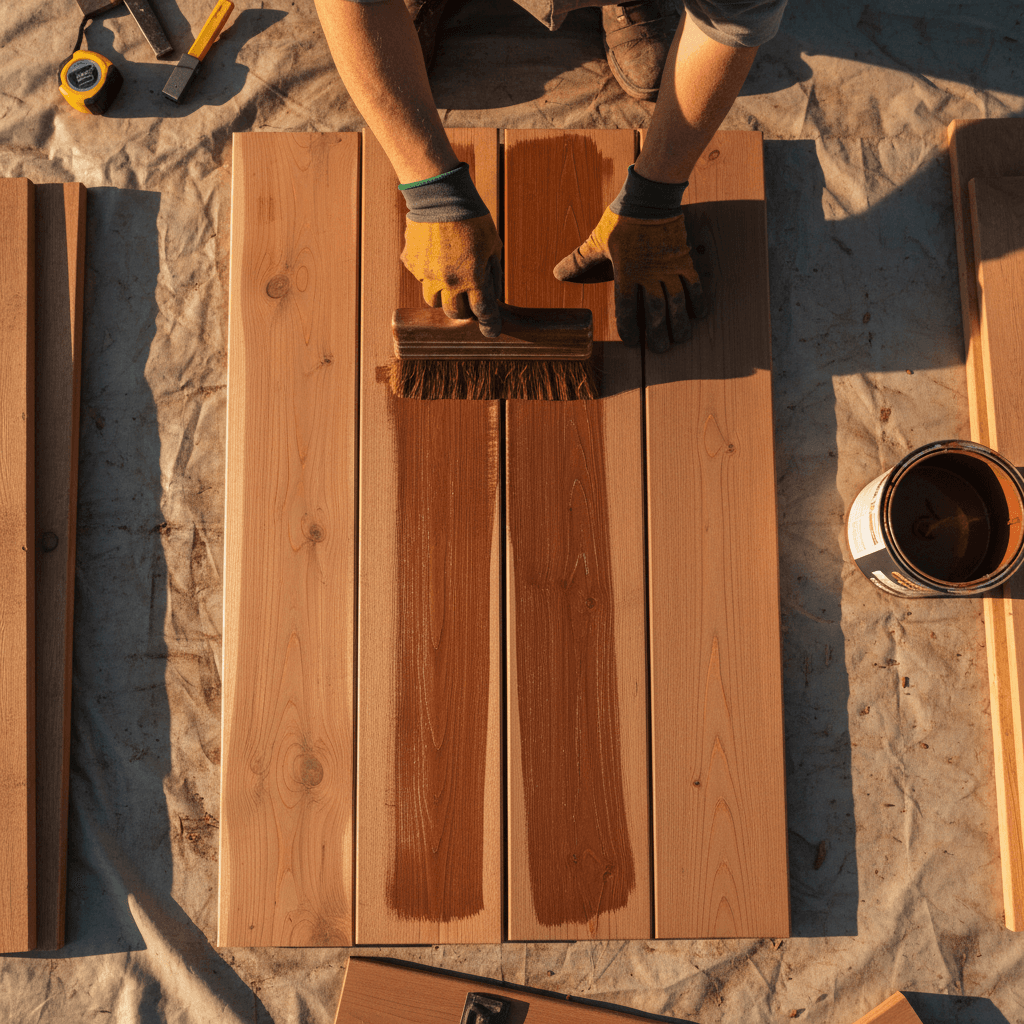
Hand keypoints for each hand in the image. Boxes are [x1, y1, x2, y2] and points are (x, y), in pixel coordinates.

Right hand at [400, 213, 503, 337]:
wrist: (440, 194)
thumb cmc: (472, 217)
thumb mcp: (493, 244)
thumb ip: (493, 273)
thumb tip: (494, 295)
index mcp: (472, 277)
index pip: (482, 311)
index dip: (489, 324)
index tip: (491, 332)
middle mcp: (448, 281)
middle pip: (455, 312)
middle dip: (465, 310)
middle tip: (469, 300)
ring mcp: (427, 274)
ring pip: (434, 300)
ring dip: (444, 296)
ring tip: (450, 280)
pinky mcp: (412, 263)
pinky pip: (421, 278)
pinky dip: (429, 274)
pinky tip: (435, 257)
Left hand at [552, 206, 706, 351]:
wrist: (649, 197)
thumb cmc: (620, 220)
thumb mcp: (596, 241)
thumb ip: (578, 261)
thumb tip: (556, 274)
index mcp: (626, 272)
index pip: (626, 307)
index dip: (629, 327)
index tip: (632, 342)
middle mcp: (649, 273)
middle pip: (655, 310)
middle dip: (658, 332)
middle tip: (660, 350)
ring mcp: (668, 267)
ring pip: (676, 300)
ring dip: (679, 321)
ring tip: (680, 338)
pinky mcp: (683, 258)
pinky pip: (693, 283)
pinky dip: (697, 299)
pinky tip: (698, 314)